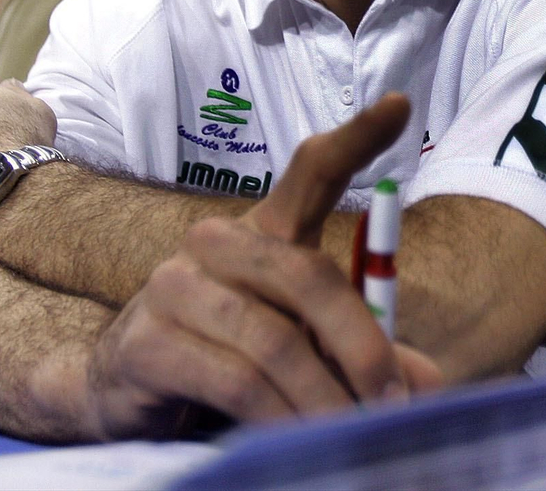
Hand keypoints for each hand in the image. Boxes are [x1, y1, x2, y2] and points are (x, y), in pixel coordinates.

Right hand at [81, 93, 443, 439]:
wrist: (122, 390)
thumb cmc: (228, 355)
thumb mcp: (303, 348)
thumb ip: (360, 353)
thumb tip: (423, 386)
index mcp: (264, 231)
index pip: (311, 172)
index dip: (355, 138)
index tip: (398, 106)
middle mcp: (218, 243)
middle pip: (308, 276)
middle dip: (361, 344)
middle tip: (393, 401)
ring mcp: (175, 287)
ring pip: (275, 341)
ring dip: (324, 398)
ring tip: (353, 434)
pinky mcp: (149, 342)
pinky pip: (234, 381)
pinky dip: (279, 418)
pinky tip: (298, 441)